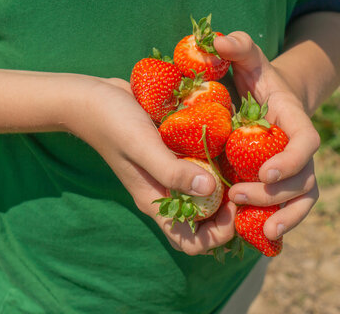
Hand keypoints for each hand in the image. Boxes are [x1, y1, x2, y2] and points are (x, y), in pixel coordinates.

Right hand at [65, 77, 235, 254]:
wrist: (94, 97)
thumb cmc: (113, 123)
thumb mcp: (142, 147)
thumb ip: (172, 171)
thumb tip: (210, 190)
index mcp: (156, 202)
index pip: (190, 241)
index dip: (217, 234)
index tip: (233, 206)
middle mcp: (167, 192)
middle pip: (205, 221)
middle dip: (229, 212)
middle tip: (244, 184)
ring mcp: (172, 173)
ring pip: (207, 193)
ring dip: (227, 185)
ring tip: (243, 164)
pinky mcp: (177, 153)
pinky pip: (202, 165)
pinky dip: (218, 161)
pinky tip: (231, 142)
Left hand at [214, 32, 320, 240]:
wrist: (264, 100)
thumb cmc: (254, 80)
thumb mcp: (247, 59)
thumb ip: (238, 47)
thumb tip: (218, 41)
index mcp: (294, 120)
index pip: (307, 141)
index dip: (292, 159)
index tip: (267, 170)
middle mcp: (299, 149)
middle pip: (303, 178)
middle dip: (276, 193)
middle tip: (239, 196)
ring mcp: (292, 169)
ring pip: (301, 199)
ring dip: (285, 217)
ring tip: (260, 231)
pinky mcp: (280, 183)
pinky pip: (287, 207)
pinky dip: (279, 222)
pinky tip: (258, 235)